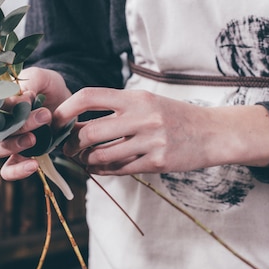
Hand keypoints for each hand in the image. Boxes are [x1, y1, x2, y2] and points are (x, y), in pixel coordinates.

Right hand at [0, 67, 70, 179]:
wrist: (66, 104)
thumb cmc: (49, 88)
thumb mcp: (43, 78)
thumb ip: (33, 81)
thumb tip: (23, 97)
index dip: (6, 104)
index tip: (31, 97)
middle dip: (18, 125)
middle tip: (45, 116)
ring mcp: (5, 141)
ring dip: (12, 146)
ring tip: (34, 139)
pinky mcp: (18, 156)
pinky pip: (7, 170)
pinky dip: (17, 170)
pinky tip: (34, 164)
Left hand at [53, 87, 268, 174]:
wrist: (212, 133)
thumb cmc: (173, 116)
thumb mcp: (146, 102)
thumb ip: (116, 109)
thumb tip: (76, 121)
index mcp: (136, 97)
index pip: (89, 97)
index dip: (66, 109)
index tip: (56, 120)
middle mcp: (142, 117)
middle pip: (90, 132)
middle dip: (71, 143)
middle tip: (66, 148)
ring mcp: (151, 141)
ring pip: (101, 155)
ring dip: (85, 161)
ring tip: (82, 159)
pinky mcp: (157, 163)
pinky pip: (119, 170)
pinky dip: (102, 171)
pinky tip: (97, 168)